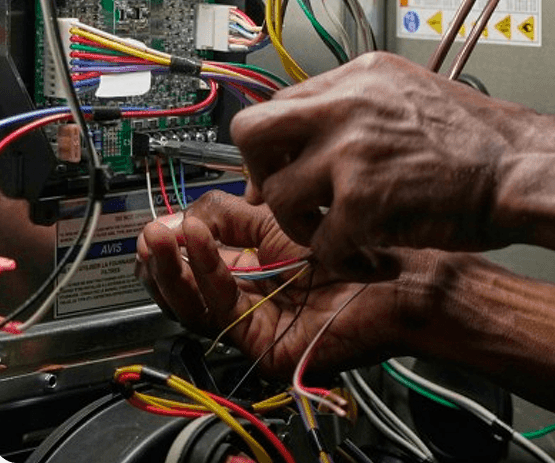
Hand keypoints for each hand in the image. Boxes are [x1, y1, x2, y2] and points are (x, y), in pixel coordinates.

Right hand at [135, 189, 440, 377]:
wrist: (402, 273)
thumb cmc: (356, 241)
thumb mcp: (281, 218)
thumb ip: (233, 215)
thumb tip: (186, 210)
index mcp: (254, 270)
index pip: (198, 263)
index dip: (176, 242)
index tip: (164, 218)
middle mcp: (252, 299)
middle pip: (188, 289)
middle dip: (164, 260)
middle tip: (152, 231)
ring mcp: (258, 325)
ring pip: (197, 306)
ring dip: (175, 269)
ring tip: (164, 236)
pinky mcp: (266, 345)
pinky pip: (224, 312)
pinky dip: (208, 275)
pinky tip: (199, 244)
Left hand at [230, 52, 529, 278]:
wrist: (521, 166)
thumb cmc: (480, 139)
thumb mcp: (410, 94)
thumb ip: (358, 106)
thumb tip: (313, 131)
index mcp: (359, 75)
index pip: (281, 102)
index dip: (276, 143)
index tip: (281, 167)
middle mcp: (346, 104)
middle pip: (252, 131)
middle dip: (258, 170)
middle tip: (279, 195)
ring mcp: (350, 150)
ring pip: (276, 195)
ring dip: (301, 223)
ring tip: (336, 232)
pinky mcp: (362, 200)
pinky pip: (320, 243)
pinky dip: (342, 258)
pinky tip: (371, 255)